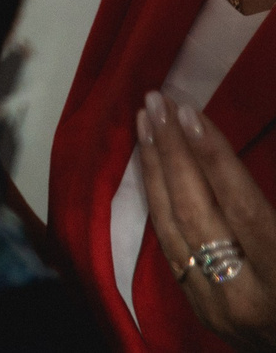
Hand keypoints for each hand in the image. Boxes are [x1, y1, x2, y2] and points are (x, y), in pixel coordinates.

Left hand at [139, 91, 275, 350]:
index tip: (189, 112)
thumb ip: (273, 208)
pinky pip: (168, 244)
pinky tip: (149, 165)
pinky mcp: (198, 307)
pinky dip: (156, 200)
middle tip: (156, 101)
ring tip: (145, 120)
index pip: (243, 211)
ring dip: (155, 168)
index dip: (215, 160)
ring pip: (171, 226)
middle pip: (196, 212)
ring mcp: (215, 305)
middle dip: (174, 151)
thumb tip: (245, 156)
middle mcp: (243, 296)